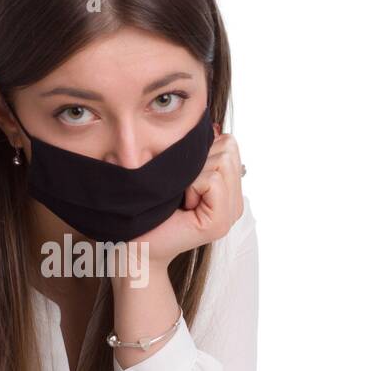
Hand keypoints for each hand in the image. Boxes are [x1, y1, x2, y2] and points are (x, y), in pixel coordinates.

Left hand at [134, 122, 243, 266]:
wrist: (135, 243)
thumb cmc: (149, 207)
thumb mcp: (178, 172)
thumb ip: (199, 153)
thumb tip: (213, 127)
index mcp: (228, 190)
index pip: (230, 143)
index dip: (202, 151)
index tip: (184, 179)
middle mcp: (235, 202)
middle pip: (229, 148)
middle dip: (200, 161)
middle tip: (182, 190)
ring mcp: (231, 214)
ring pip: (222, 161)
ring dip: (194, 175)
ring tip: (182, 199)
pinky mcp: (220, 223)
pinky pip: (213, 179)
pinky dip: (192, 186)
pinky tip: (182, 206)